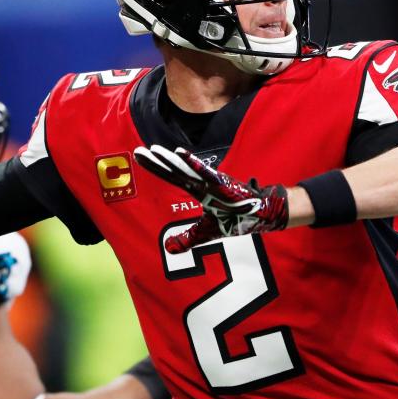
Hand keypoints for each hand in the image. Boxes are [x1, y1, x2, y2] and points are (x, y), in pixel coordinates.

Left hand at [133, 145, 287, 252]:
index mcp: (196, 189)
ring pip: (185, 169)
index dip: (155, 167)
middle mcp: (200, 182)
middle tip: (136, 151)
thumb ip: (187, 239)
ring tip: (153, 150)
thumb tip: (168, 248)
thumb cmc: (235, 218)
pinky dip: (192, 163)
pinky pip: (204, 173)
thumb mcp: (206, 233)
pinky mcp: (221, 184)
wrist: (261, 214)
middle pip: (173, 170)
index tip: (138, 156)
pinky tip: (180, 153)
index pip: (170, 176)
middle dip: (155, 161)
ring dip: (170, 160)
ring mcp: (210, 182)